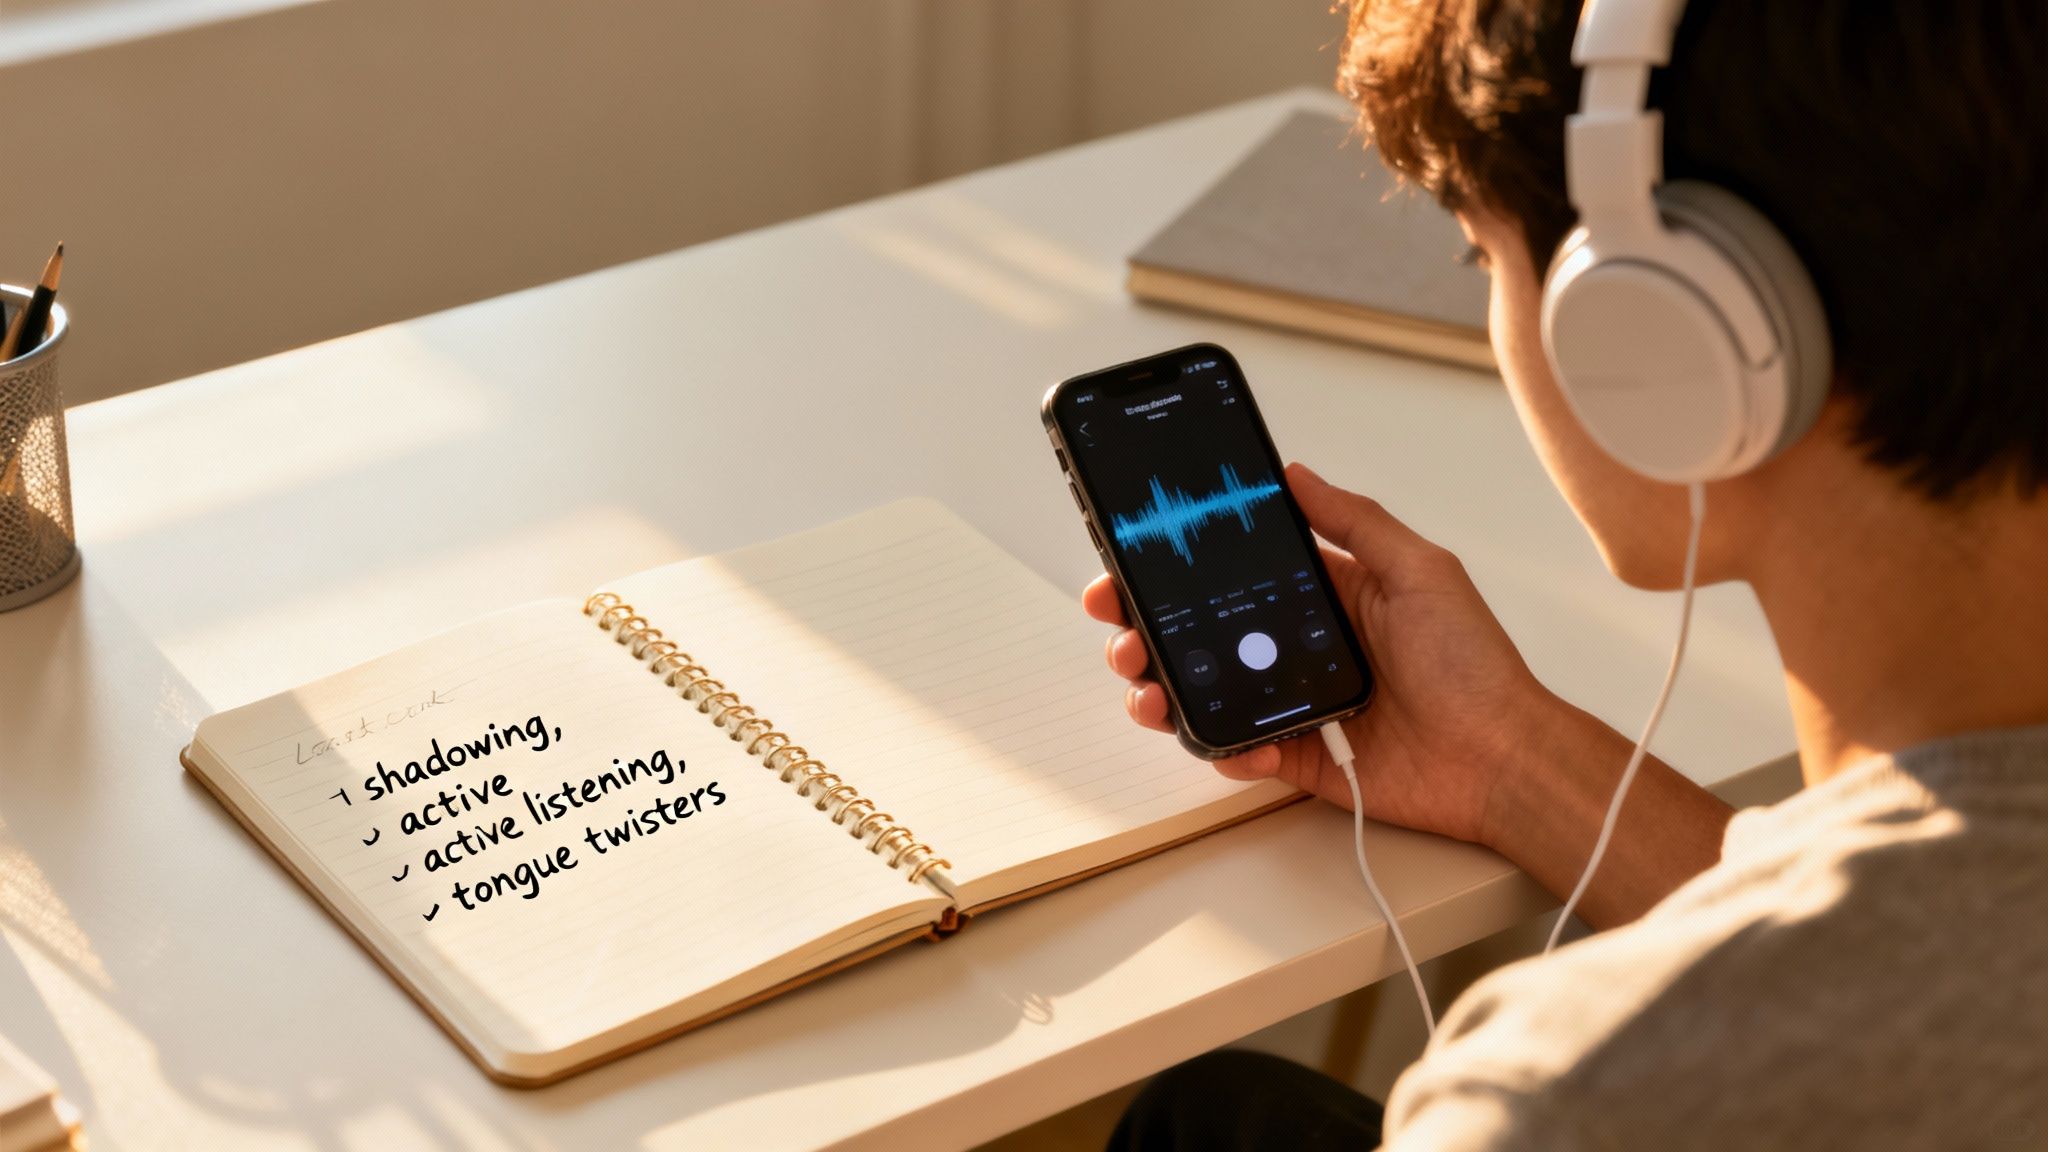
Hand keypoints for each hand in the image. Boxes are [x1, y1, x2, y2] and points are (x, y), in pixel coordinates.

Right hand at [1085, 462, 1554, 844]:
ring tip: (1146, 687)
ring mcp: (1297, 704)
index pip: (1236, 574)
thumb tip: (1297, 473)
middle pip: (1204, 633)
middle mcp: (1303, 647)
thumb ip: (1354, 521)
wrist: (1503, 759)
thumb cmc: (1476, 666)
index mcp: (1329, 595)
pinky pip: (1240, 751)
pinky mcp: (1301, 759)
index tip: (1134, 560)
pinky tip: (1223, 739)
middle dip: (1148, 628)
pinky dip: (1221, 747)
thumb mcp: (1420, 570)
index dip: (1181, 568)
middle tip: (1120, 627)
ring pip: (1207, 693)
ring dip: (1163, 688)